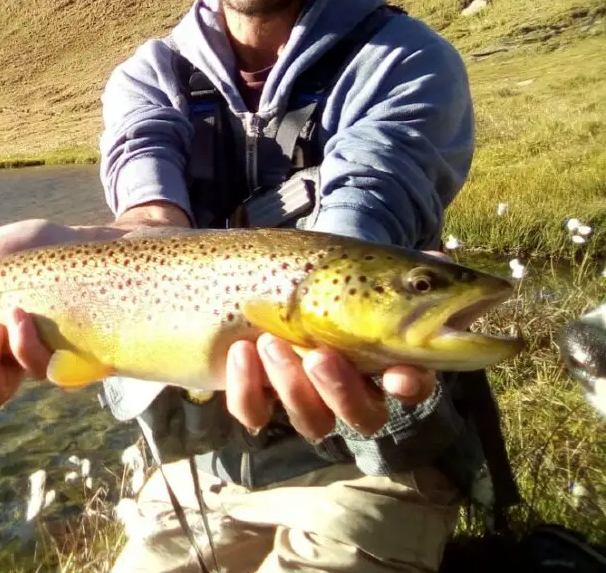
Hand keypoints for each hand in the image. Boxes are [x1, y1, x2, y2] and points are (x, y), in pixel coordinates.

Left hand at [224, 248, 445, 438]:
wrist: (254, 277)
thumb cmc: (315, 277)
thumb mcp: (353, 268)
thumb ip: (398, 271)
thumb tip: (441, 261)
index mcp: (380, 356)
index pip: (411, 384)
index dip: (410, 386)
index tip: (399, 375)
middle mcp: (347, 387)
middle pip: (364, 417)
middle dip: (342, 392)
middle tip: (318, 356)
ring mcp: (302, 397)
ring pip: (312, 421)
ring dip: (292, 386)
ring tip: (269, 342)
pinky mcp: (258, 398)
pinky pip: (255, 412)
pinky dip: (247, 386)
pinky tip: (242, 351)